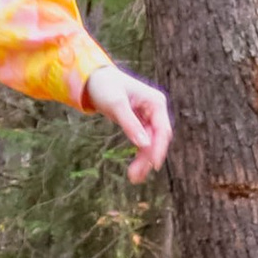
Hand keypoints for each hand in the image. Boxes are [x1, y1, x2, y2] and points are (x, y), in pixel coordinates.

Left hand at [88, 64, 172, 182]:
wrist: (95, 79)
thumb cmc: (105, 86)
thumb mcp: (116, 105)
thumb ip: (130, 124)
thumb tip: (144, 145)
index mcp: (156, 102)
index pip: (162, 130)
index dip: (159, 149)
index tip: (153, 165)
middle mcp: (156, 110)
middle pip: (158, 139)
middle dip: (148, 158)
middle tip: (135, 177)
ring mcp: (149, 117)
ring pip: (151, 144)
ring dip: (143, 160)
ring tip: (133, 178)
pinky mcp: (141, 123)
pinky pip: (144, 142)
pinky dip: (139, 155)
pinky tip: (134, 169)